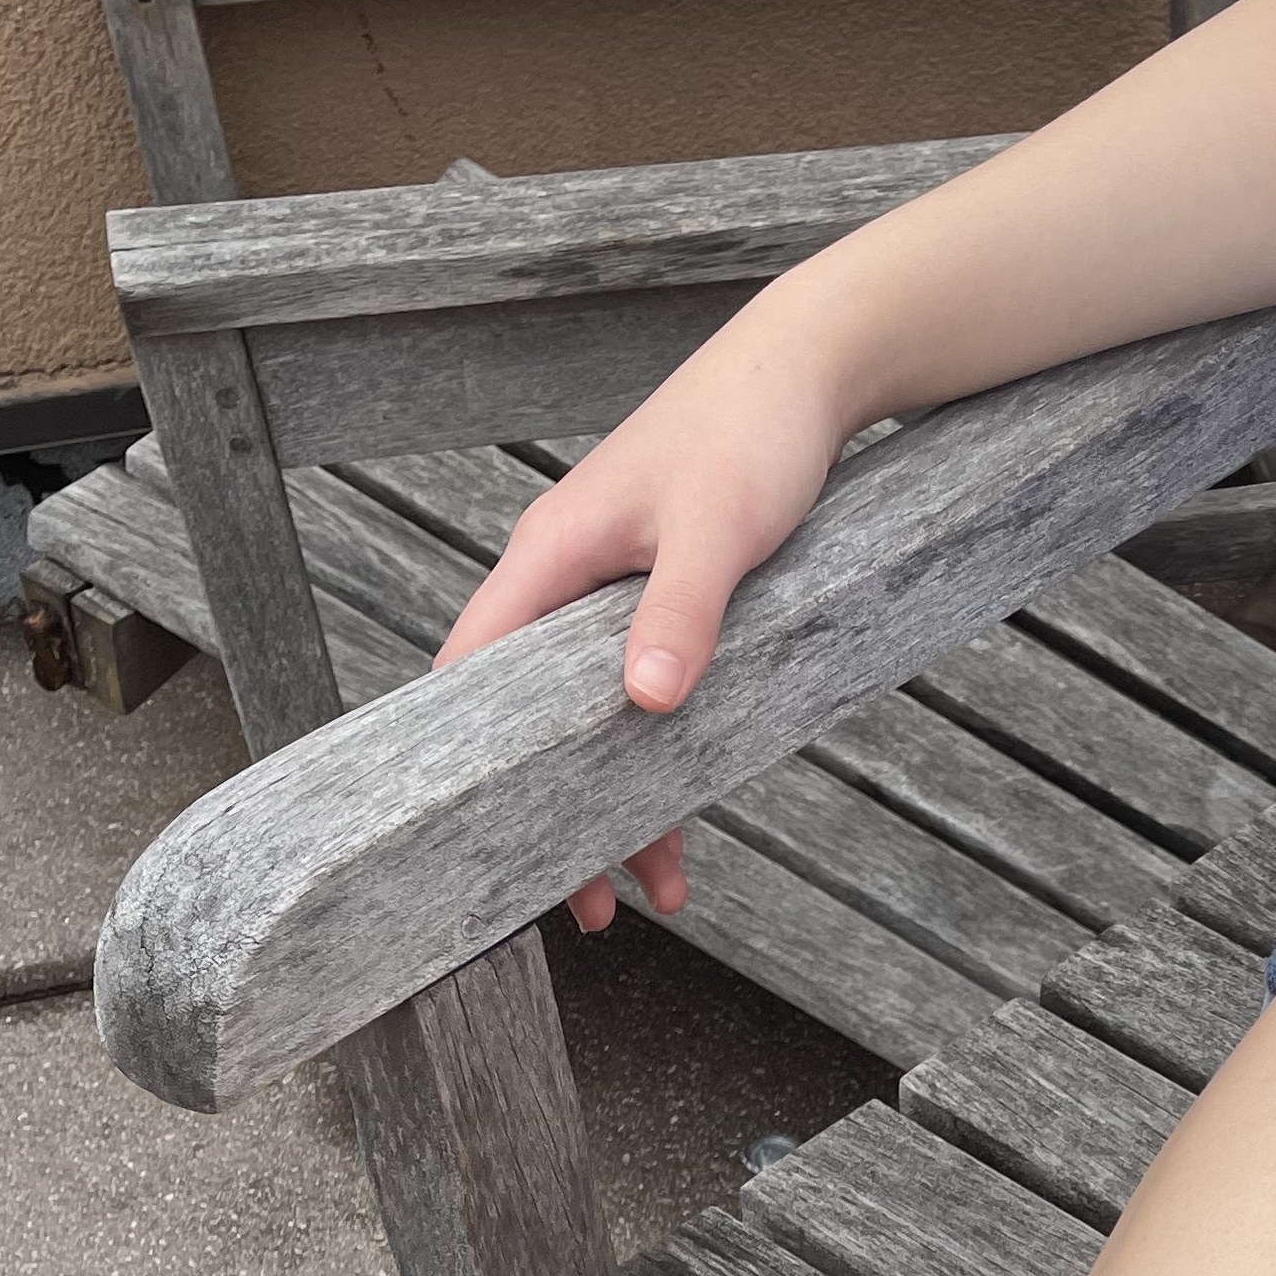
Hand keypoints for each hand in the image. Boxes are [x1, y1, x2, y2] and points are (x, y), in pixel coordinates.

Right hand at [430, 310, 853, 930]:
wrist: (810, 371)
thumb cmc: (751, 432)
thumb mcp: (718, 530)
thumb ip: (682, 615)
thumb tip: (644, 702)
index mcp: (551, 557)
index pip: (473, 672)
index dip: (465, 760)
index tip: (474, 842)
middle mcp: (569, 581)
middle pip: (530, 718)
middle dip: (548, 810)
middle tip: (575, 905)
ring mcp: (616, 597)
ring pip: (594, 721)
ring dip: (617, 802)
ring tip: (644, 893)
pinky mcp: (667, 606)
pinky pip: (645, 700)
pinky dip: (663, 762)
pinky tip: (685, 819)